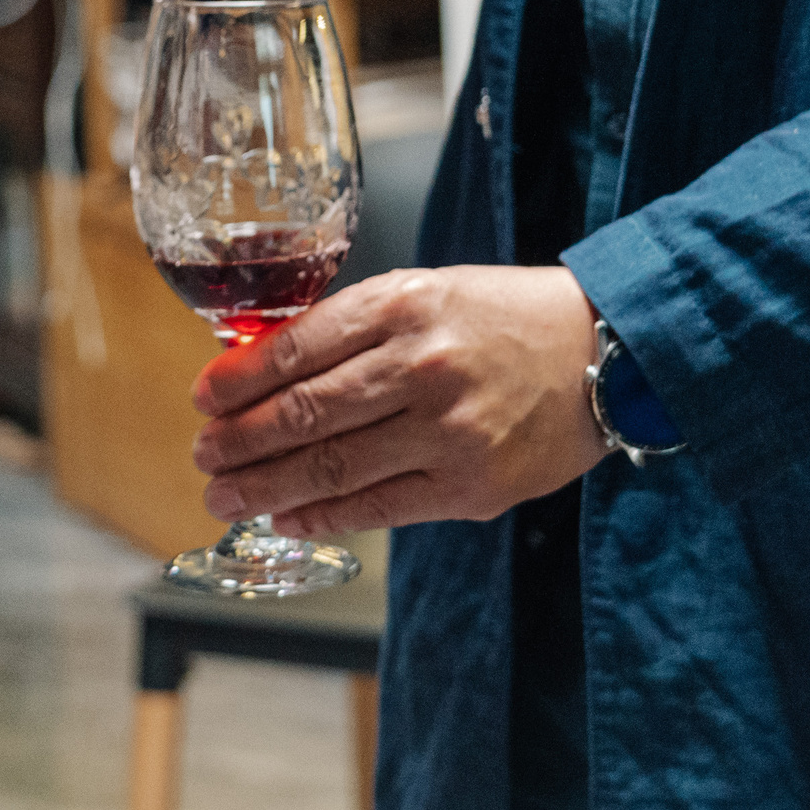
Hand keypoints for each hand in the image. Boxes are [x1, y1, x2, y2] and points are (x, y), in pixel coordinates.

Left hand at [191, 266, 610, 534]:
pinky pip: (378, 507)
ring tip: (225, 495)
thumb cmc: (503, 319)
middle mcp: (423, 367)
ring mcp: (450, 431)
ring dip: (265, 486)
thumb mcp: (424, 293)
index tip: (203, 398)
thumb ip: (350, 328)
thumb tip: (261, 369)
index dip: (238, 380)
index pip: (296, 348)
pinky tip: (287, 516)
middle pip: (305, 412)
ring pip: (333, 466)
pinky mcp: (472, 486)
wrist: (607, 353)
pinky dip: (323, 516)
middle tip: (203, 455)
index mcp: (404, 306)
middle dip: (240, 440)